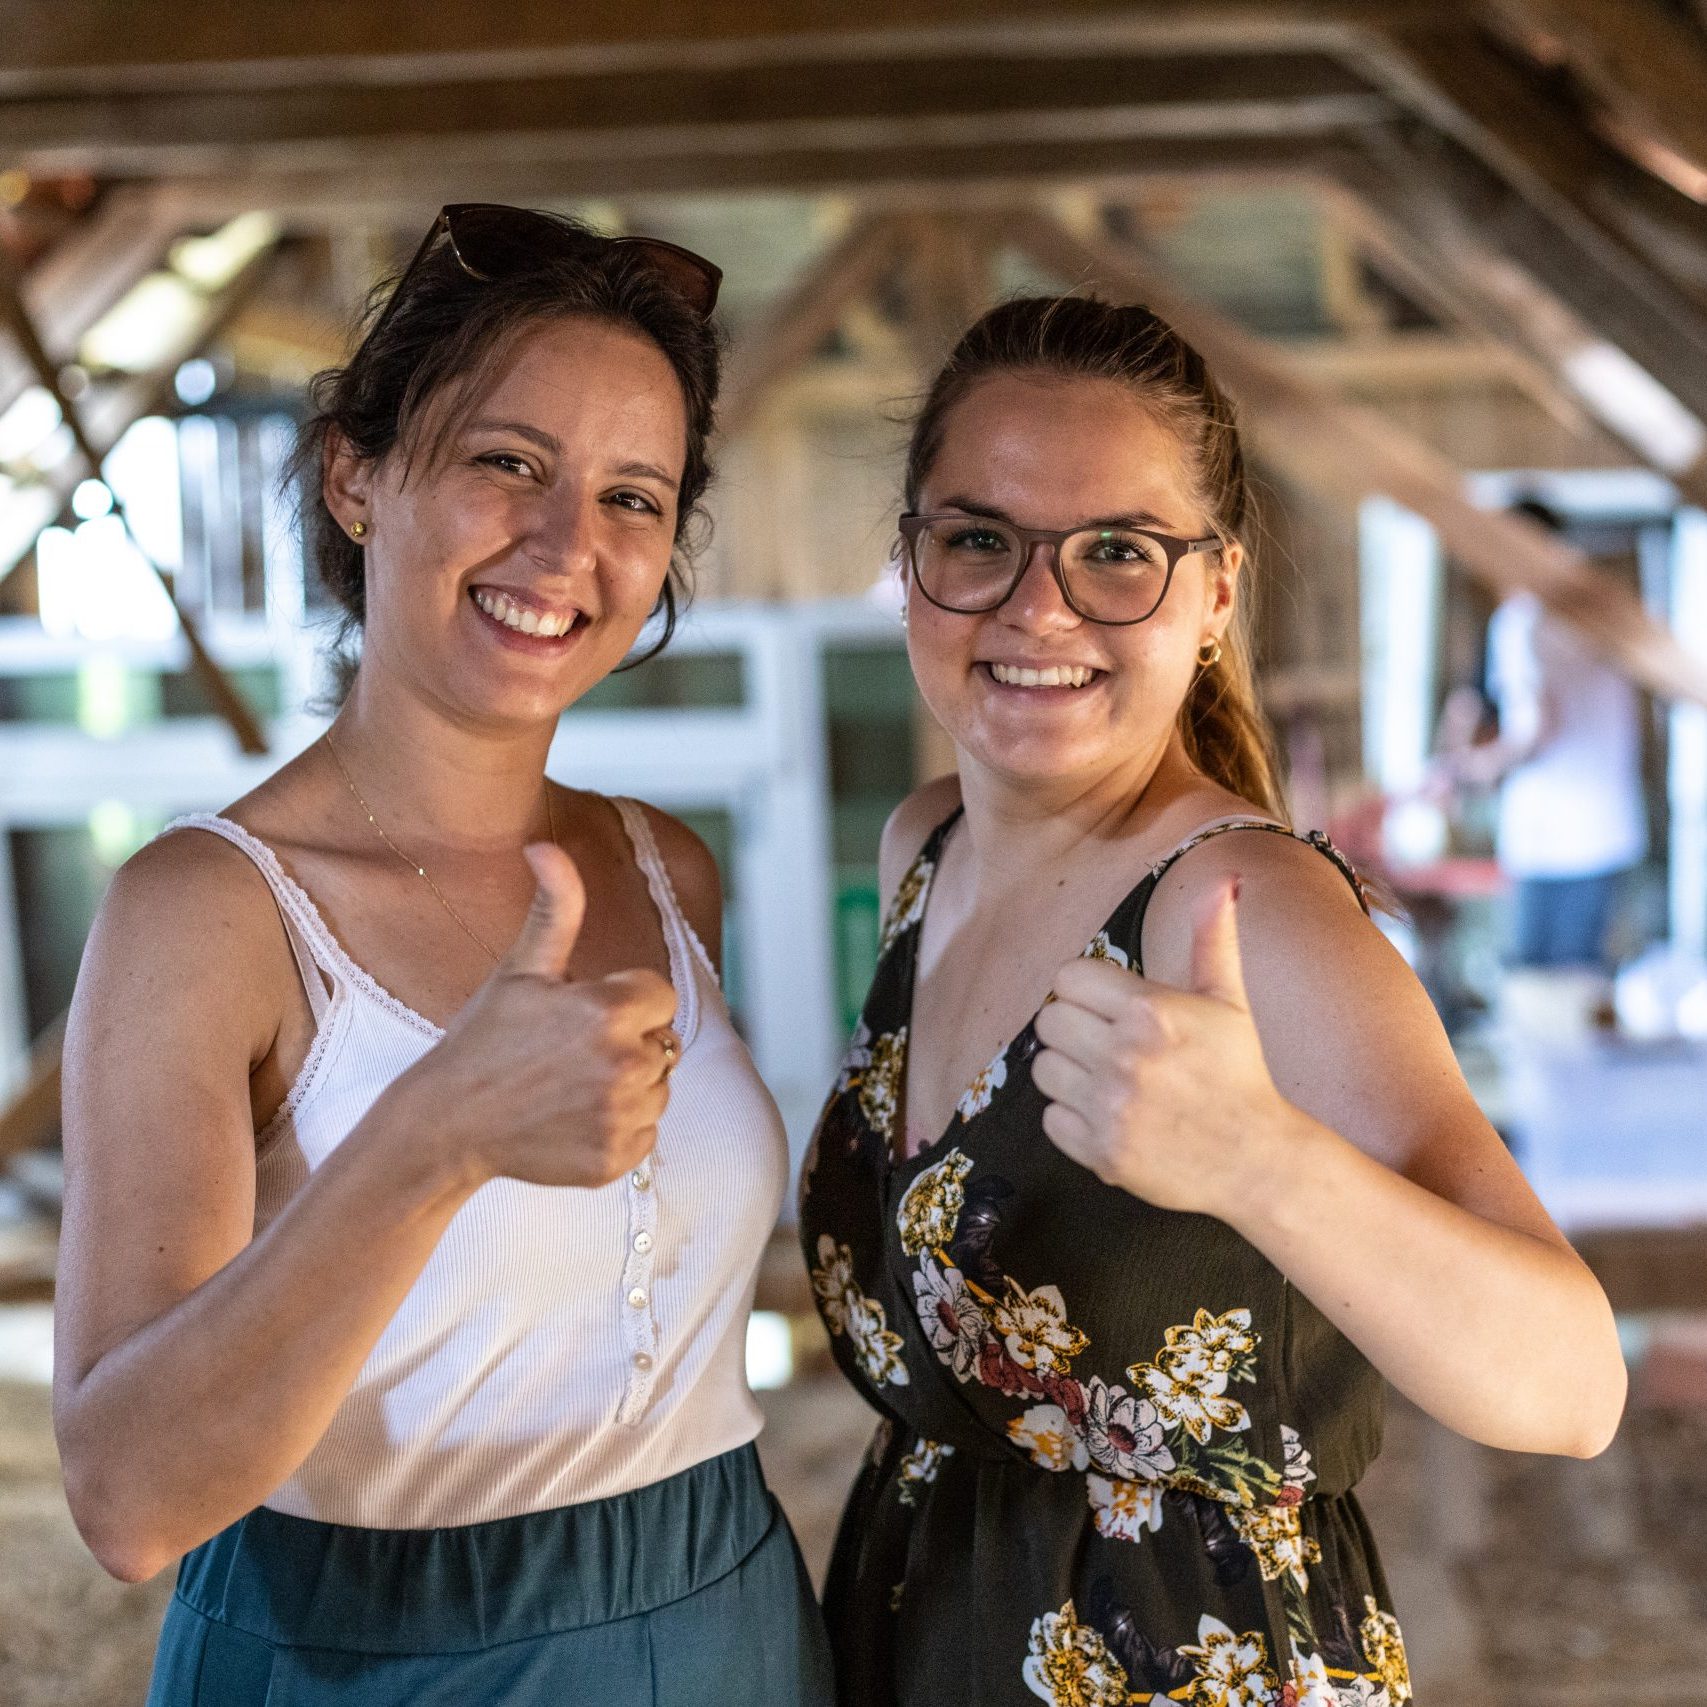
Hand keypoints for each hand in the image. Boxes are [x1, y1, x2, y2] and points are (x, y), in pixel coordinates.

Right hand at [390, 843, 678, 1189]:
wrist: (446, 1124)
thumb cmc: (483, 1039)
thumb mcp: (521, 968)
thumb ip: (555, 907)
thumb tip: (545, 845)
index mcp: (611, 1009)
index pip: (658, 997)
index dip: (623, 1002)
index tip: (578, 1015)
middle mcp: (626, 1063)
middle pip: (664, 1044)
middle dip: (627, 1044)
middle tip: (566, 1055)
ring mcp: (622, 1116)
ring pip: (658, 1089)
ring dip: (626, 1088)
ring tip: (567, 1087)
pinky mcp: (616, 1160)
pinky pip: (645, 1135)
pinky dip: (617, 1131)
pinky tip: (570, 1122)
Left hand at [1031, 879, 1291, 1217]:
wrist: (1257, 1160)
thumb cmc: (1239, 1073)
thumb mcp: (1229, 1001)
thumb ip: (1213, 937)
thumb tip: (1223, 880)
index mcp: (1150, 1011)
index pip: (1068, 978)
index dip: (1085, 990)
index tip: (1107, 1005)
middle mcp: (1125, 1057)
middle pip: (1048, 1021)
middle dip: (1073, 1028)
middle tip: (1105, 1042)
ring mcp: (1111, 1108)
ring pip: (1043, 1070)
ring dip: (1069, 1073)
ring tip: (1107, 1079)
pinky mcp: (1101, 1152)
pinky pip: (1051, 1120)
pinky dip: (1073, 1119)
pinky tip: (1110, 1114)